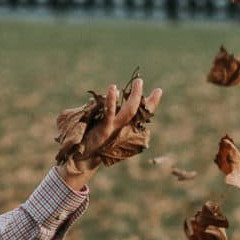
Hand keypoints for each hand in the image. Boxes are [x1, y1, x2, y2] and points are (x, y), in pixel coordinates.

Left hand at [58, 74, 162, 188]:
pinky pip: (109, 114)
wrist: (80, 158)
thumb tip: (114, 93)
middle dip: (142, 97)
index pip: (140, 114)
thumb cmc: (90, 139)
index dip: (151, 103)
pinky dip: (111, 101)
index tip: (158, 90)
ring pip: (129, 112)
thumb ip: (107, 112)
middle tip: (141, 81)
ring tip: (139, 82)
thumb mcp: (100, 123)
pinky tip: (113, 88)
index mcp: (123, 128)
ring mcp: (114, 130)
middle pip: (137, 112)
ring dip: (135, 96)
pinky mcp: (103, 130)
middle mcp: (122, 129)